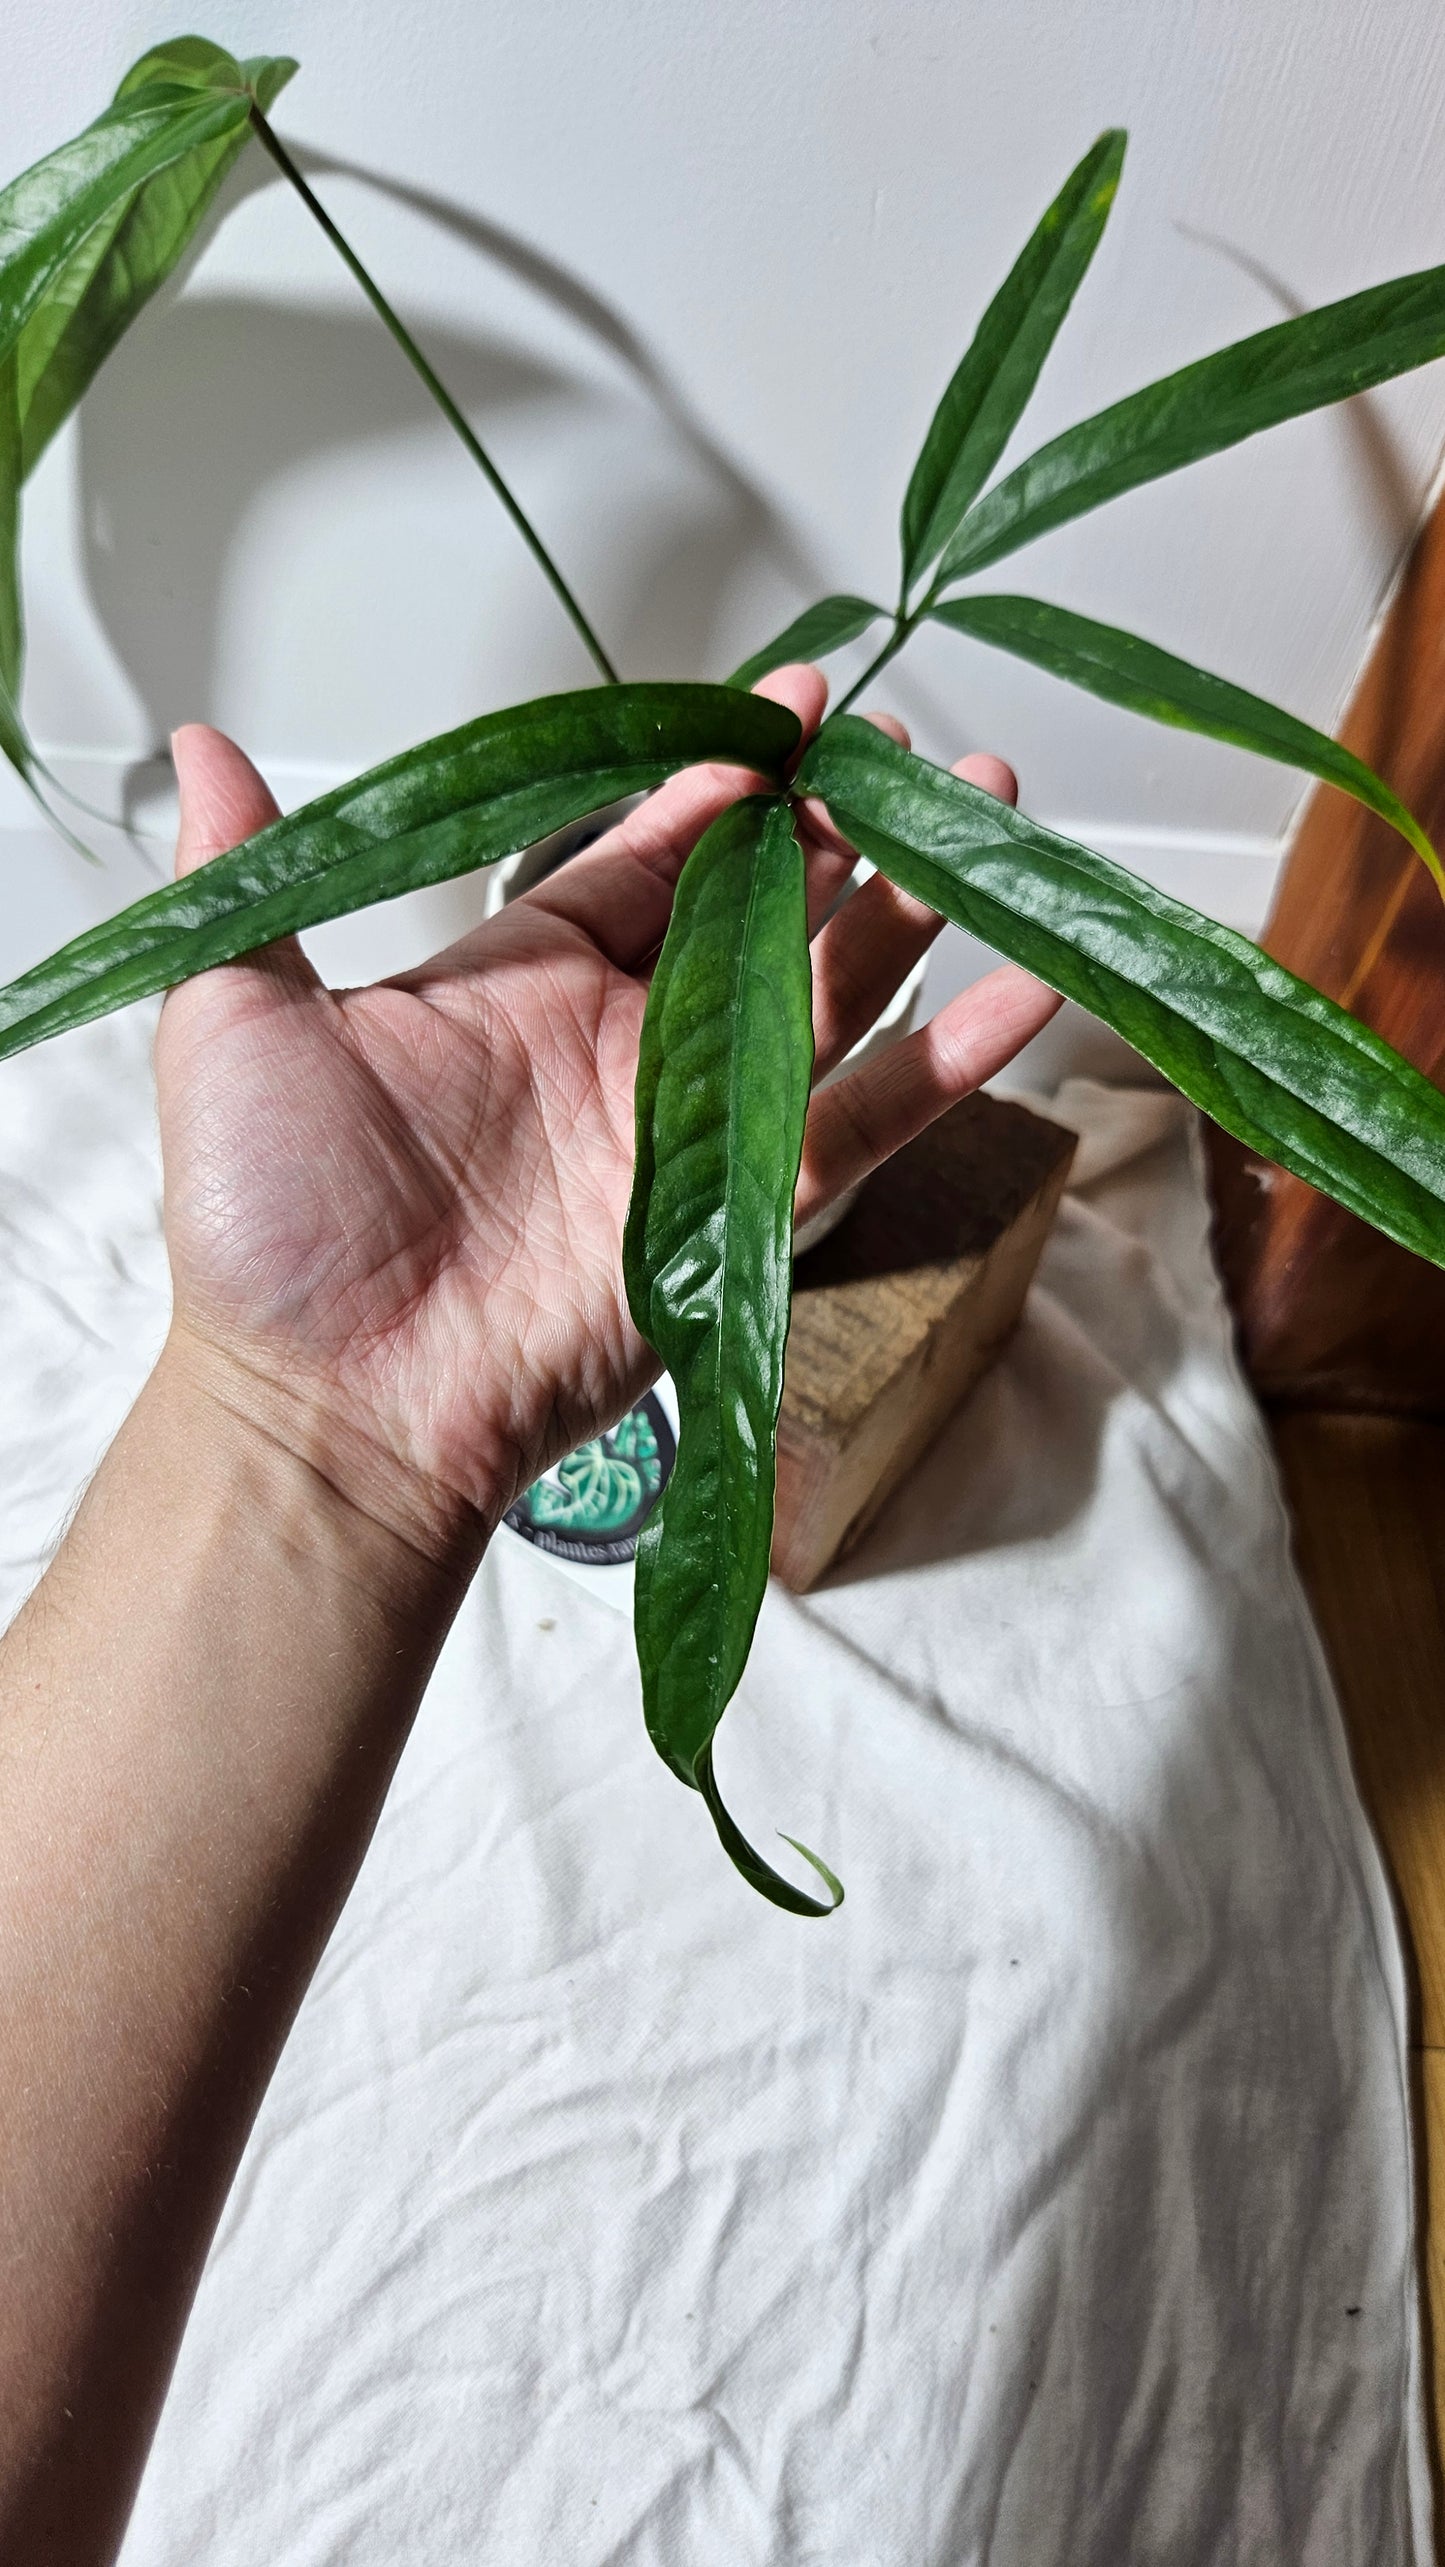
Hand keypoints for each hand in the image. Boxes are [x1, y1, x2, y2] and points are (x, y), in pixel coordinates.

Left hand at [156, 665, 1059, 1566]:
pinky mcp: (744, 1211)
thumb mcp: (236, 1020)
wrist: (327, 1403)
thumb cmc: (271, 1229)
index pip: (648, 857)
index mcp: (520, 985)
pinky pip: (869, 1122)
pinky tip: (1028, 983)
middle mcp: (622, 1046)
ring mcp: (692, 1127)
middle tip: (907, 751)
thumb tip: (197, 746)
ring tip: (992, 815)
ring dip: (916, 908)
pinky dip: (954, 1058)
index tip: (788, 712)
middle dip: (840, 826)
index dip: (722, 783)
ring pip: (836, 995)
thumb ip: (250, 876)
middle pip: (764, 910)